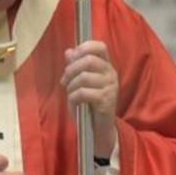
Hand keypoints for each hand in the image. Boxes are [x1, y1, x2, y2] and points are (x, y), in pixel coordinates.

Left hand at [61, 40, 118, 158]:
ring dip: (71, 86)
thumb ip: (75, 67)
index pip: (100, 47)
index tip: (73, 57)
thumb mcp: (79, 83)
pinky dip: (74, 97)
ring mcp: (110, 87)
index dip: (85, 47)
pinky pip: (84, 93)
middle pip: (89, 60)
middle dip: (71, 70)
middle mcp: (110, 73)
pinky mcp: (106, 100)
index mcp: (105, 66)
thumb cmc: (88, 103)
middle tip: (65, 81)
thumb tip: (69, 51)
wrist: (98, 128)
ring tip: (70, 94)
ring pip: (84, 77)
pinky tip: (75, 103)